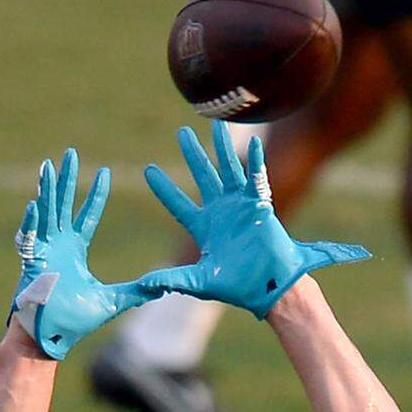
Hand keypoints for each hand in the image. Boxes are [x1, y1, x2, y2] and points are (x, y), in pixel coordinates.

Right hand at [9, 149, 149, 359]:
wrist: (49, 338)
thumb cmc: (73, 322)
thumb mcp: (111, 302)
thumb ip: (135, 293)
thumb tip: (162, 288)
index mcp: (74, 250)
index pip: (87, 216)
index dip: (96, 196)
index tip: (105, 174)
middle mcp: (57, 245)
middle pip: (63, 204)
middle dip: (68, 179)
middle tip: (71, 153)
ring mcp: (42, 252)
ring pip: (45, 213)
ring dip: (47, 191)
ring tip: (49, 167)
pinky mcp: (30, 264)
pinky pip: (30, 239)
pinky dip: (32, 222)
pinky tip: (35, 204)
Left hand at [140, 121, 370, 319]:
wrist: (267, 287)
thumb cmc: (236, 287)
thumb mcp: (199, 282)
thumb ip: (173, 279)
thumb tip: (143, 284)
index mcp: (204, 228)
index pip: (178, 204)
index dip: (163, 188)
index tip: (148, 170)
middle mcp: (220, 211)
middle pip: (203, 176)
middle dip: (193, 154)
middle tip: (182, 132)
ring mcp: (240, 206)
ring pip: (229, 168)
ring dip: (223, 146)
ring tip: (217, 123)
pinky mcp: (260, 205)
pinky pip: (257, 178)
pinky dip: (256, 162)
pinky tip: (253, 143)